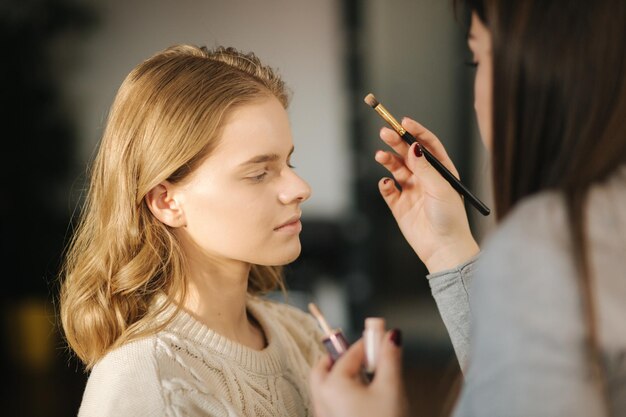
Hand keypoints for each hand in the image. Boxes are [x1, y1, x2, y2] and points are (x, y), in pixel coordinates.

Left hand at [309, 330, 408, 416]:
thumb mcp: (392, 389)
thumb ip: (390, 358)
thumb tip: (391, 336)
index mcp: (332, 384)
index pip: (350, 353)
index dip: (368, 343)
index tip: (380, 336)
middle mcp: (321, 399)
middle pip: (324, 367)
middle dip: (342, 357)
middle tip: (364, 355)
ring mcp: (323, 415)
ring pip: (324, 385)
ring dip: (340, 375)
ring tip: (366, 377)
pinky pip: (328, 402)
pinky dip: (340, 393)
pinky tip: (362, 399)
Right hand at [375, 117, 478, 272]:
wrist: (443, 249)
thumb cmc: (450, 219)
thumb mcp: (440, 188)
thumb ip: (425, 167)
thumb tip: (413, 145)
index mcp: (441, 171)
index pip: (427, 145)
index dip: (416, 132)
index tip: (404, 122)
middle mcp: (426, 179)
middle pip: (408, 154)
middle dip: (396, 142)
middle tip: (385, 132)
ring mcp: (412, 191)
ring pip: (396, 169)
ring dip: (388, 160)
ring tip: (380, 155)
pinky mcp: (399, 206)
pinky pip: (388, 189)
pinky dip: (385, 184)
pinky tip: (387, 184)